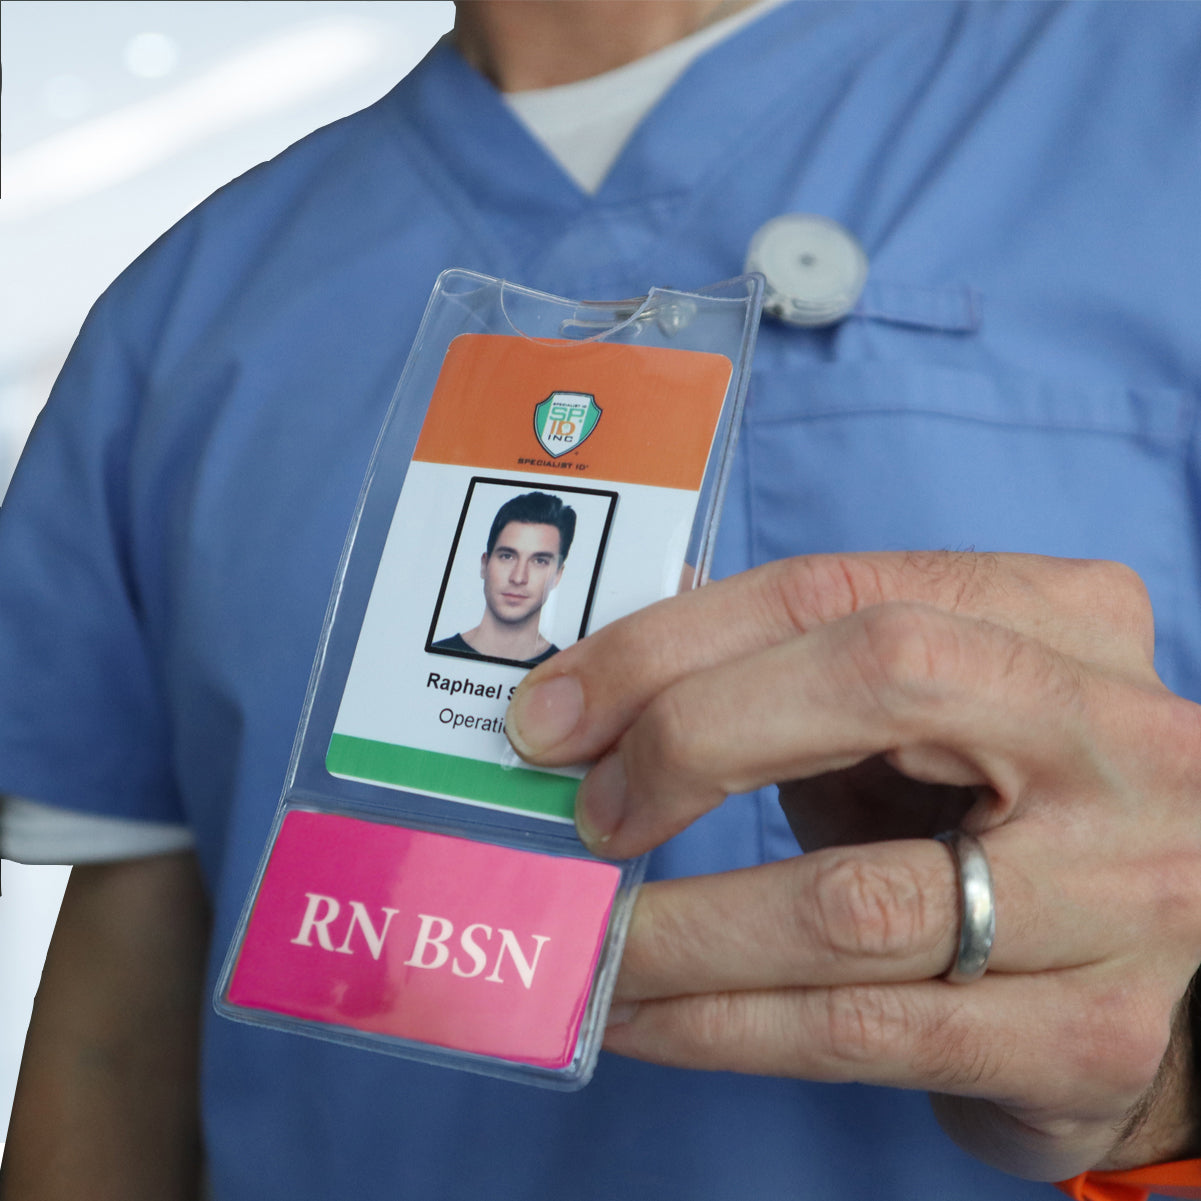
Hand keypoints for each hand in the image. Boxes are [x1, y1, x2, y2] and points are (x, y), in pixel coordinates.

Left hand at [506, 553, 1200, 1180]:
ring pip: (849, 899)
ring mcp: (1122, 891)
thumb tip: (601, 686)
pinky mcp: (1092, 1036)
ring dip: (677, 925)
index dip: (672, 644)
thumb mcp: (916, 717)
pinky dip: (719, 1023)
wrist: (1157, 968)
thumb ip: (791, 680)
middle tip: (581, 816)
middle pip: (870, 685)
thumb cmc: (999, 815)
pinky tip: (640, 1014)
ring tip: (582, 934)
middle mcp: (1115, 734)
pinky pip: (862, 1029)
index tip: (557, 711)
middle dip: (685, 745)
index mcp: (1058, 618)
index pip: (835, 590)